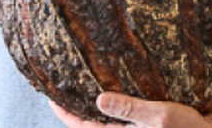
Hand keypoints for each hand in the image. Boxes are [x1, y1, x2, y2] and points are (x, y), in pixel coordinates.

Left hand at [51, 93, 211, 127]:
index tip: (51, 97)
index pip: (84, 127)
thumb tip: (99, 100)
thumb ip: (130, 109)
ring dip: (91, 109)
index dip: (65, 114)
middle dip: (75, 110)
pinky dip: (110, 108)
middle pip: (91, 125)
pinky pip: (118, 120)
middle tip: (62, 90)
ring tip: (82, 88)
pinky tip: (111, 92)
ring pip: (104, 123)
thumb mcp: (160, 116)